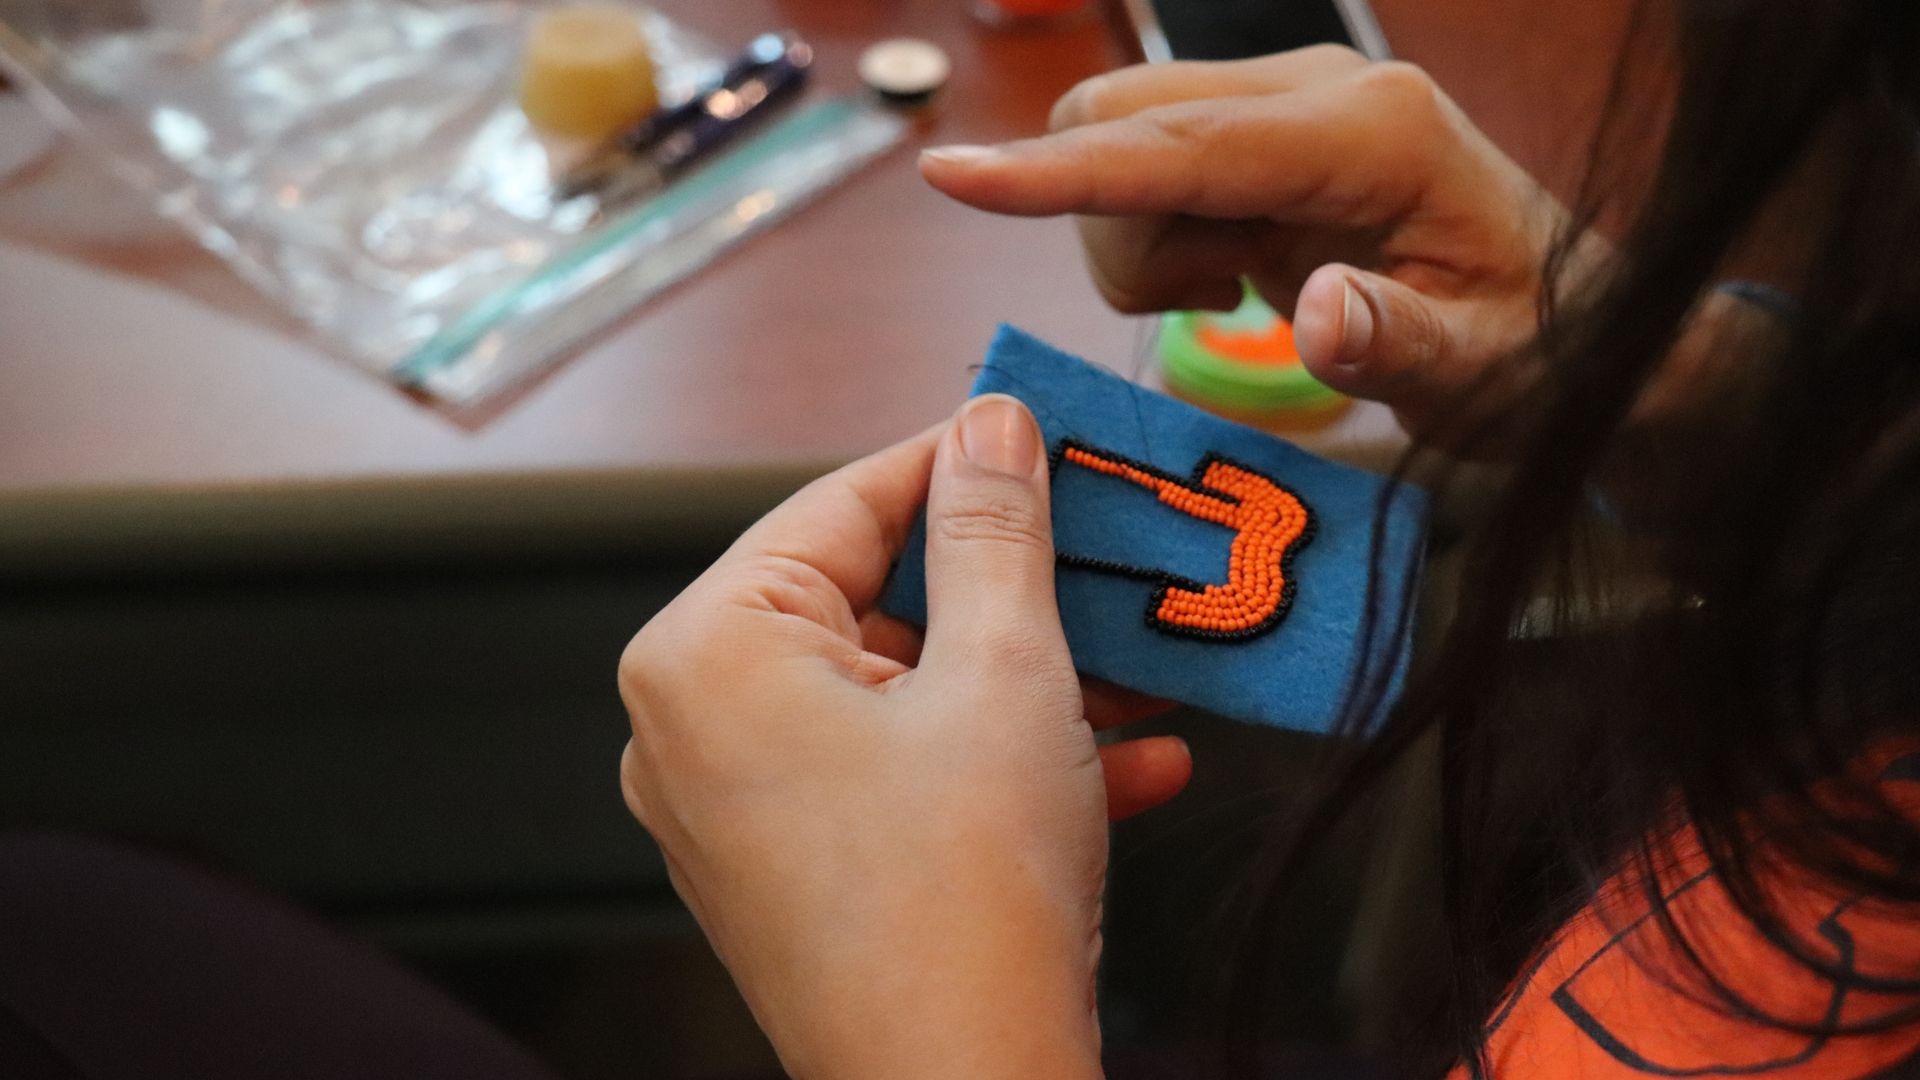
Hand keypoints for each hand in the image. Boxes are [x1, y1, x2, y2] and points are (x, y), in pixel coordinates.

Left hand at [617, 396, 1189, 1079]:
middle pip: (871, 599)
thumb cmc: (968, 892)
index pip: (840, 504)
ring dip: (1030, 681)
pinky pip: (898, 774)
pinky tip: (1133, 760)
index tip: (1044, 435)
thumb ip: (994, 529)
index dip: (959, 462)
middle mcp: (694, 726)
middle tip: (1110, 555)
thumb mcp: (1006, 672)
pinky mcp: (794, 872)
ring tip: (1146, 666)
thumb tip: (992, 425)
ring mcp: (737, 808)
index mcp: (708, 652)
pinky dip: (999, 759)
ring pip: (900, 693)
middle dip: (1012, 590)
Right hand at [919, 47, 1612, 449]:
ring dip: (1133, 237)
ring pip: (1118, 144)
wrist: (1572, 327)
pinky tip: (1235, 276)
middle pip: (1122, 119)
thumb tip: (1316, 312)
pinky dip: (1155, 236)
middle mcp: (1317, 94)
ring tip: (1232, 294)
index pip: (1180, 145)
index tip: (950, 175)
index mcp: (1369, 136)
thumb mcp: (1482, 373)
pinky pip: (1146, 169)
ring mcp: (1286, 108)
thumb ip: (1398, 345)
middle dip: (1110, 224)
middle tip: (1209, 302)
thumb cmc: (1536, 352)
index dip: (1059, 172)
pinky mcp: (1263, 137)